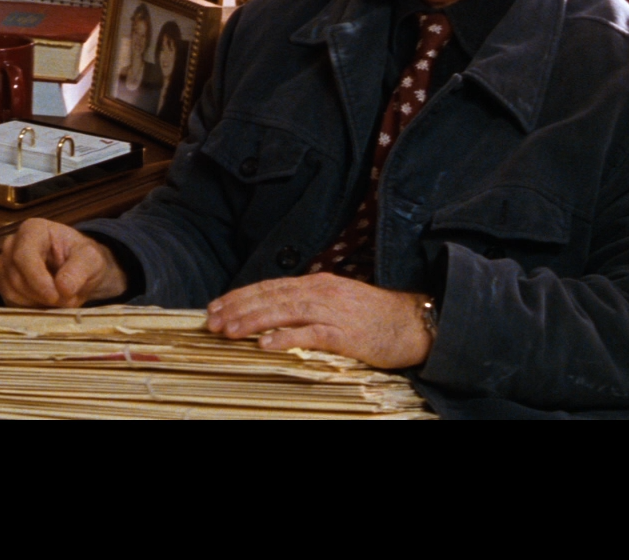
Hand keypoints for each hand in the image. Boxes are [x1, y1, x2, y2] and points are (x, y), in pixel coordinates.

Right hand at [0, 218, 127, 307]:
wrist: (79, 269)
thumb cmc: (83, 258)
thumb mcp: (91, 259)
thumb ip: (79, 270)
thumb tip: (63, 288)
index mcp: (32, 230)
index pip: (23, 255)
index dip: (37, 278)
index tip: (55, 296)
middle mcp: (12, 244)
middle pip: (16, 276)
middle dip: (41, 294)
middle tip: (67, 300)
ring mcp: (5, 264)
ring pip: (11, 290)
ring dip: (37, 302)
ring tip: (60, 299)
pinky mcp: (4, 283)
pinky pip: (11, 301)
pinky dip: (30, 307)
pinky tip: (47, 302)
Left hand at [206, 274, 432, 368]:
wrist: (416, 323)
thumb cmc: (375, 317)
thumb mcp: (337, 302)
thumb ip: (308, 304)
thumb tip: (274, 311)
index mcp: (316, 284)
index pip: (269, 287)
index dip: (240, 296)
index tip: (215, 306)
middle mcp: (321, 293)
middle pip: (270, 297)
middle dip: (238, 309)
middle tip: (212, 321)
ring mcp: (334, 312)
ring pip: (284, 312)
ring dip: (253, 322)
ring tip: (229, 330)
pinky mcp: (347, 334)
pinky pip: (311, 335)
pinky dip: (286, 338)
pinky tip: (265, 344)